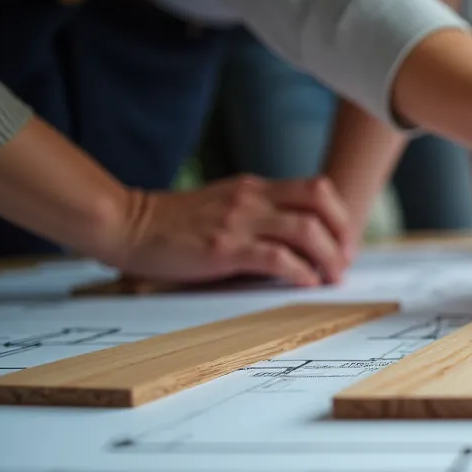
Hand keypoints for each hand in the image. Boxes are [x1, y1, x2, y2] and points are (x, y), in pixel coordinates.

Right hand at [106, 175, 352, 286]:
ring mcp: (238, 221)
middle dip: (342, 233)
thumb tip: (296, 242)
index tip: (344, 243)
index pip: (315, 188)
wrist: (127, 225)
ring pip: (305, 230)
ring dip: (328, 256)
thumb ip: (257, 214)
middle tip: (345, 261)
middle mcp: (252, 198)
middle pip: (320, 202)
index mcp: (254, 188)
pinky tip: (306, 284)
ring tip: (332, 277)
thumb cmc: (174, 224)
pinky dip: (299, 272)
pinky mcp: (224, 248)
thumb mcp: (223, 205)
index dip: (340, 215)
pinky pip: (276, 257)